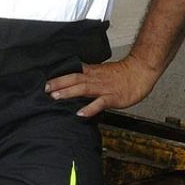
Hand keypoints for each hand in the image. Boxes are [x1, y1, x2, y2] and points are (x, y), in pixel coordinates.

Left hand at [45, 54, 162, 117]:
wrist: (141, 71)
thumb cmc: (122, 73)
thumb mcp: (101, 71)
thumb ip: (87, 75)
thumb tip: (72, 79)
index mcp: (92, 72)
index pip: (72, 72)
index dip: (58, 76)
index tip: (44, 80)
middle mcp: (95, 79)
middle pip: (74, 79)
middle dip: (58, 83)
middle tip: (45, 88)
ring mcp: (103, 89)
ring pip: (83, 88)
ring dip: (68, 92)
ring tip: (55, 97)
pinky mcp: (113, 98)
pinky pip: (100, 103)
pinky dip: (89, 108)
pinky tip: (80, 113)